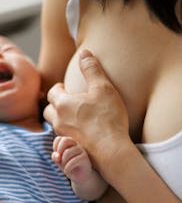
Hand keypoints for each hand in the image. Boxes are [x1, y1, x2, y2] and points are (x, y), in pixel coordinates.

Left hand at [44, 49, 130, 172]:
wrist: (111, 150)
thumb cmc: (108, 117)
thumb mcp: (103, 88)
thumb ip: (92, 69)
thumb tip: (84, 52)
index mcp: (63, 104)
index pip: (53, 92)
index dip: (59, 88)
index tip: (67, 88)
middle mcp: (59, 120)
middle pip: (48, 110)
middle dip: (55, 104)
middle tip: (68, 102)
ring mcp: (65, 136)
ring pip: (56, 125)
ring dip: (62, 119)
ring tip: (75, 117)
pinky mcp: (73, 148)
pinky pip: (65, 138)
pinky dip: (70, 133)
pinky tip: (83, 133)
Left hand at [52, 136, 92, 181]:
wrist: (81, 177)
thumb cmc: (69, 167)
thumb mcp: (59, 162)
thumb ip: (55, 157)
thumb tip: (57, 156)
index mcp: (70, 144)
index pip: (59, 139)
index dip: (55, 147)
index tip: (57, 155)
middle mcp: (76, 145)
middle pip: (66, 140)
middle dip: (59, 149)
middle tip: (59, 159)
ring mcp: (82, 151)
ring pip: (68, 152)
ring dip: (63, 161)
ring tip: (64, 167)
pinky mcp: (85, 158)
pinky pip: (74, 161)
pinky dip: (67, 167)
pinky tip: (66, 172)